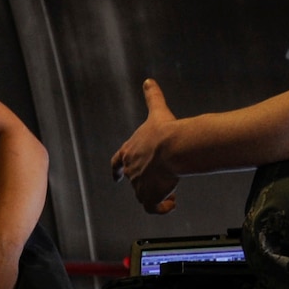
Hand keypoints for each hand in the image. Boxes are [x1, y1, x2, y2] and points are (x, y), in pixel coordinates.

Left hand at [109, 78, 180, 213]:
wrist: (172, 147)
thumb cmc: (164, 131)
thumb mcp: (157, 112)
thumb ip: (152, 97)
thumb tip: (149, 81)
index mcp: (129, 151)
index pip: (117, 162)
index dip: (116, 170)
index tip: (116, 178)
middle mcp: (130, 170)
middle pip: (135, 180)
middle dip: (148, 181)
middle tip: (162, 181)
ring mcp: (138, 185)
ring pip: (144, 195)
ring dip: (157, 194)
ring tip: (170, 193)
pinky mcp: (149, 196)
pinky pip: (152, 207)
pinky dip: (161, 207)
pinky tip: (171, 203)